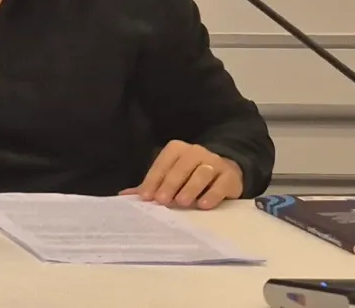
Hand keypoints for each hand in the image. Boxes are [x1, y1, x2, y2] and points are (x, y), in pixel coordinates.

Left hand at [123, 140, 243, 209]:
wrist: (225, 172)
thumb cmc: (190, 176)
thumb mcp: (170, 176)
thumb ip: (150, 185)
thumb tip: (124, 196)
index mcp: (176, 149)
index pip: (162, 164)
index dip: (153, 180)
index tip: (146, 197)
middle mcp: (195, 152)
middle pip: (181, 168)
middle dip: (170, 184)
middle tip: (162, 201)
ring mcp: (214, 162)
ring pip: (201, 173)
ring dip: (190, 188)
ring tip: (182, 202)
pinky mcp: (230, 175)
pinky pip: (220, 183)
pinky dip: (212, 194)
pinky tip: (203, 204)